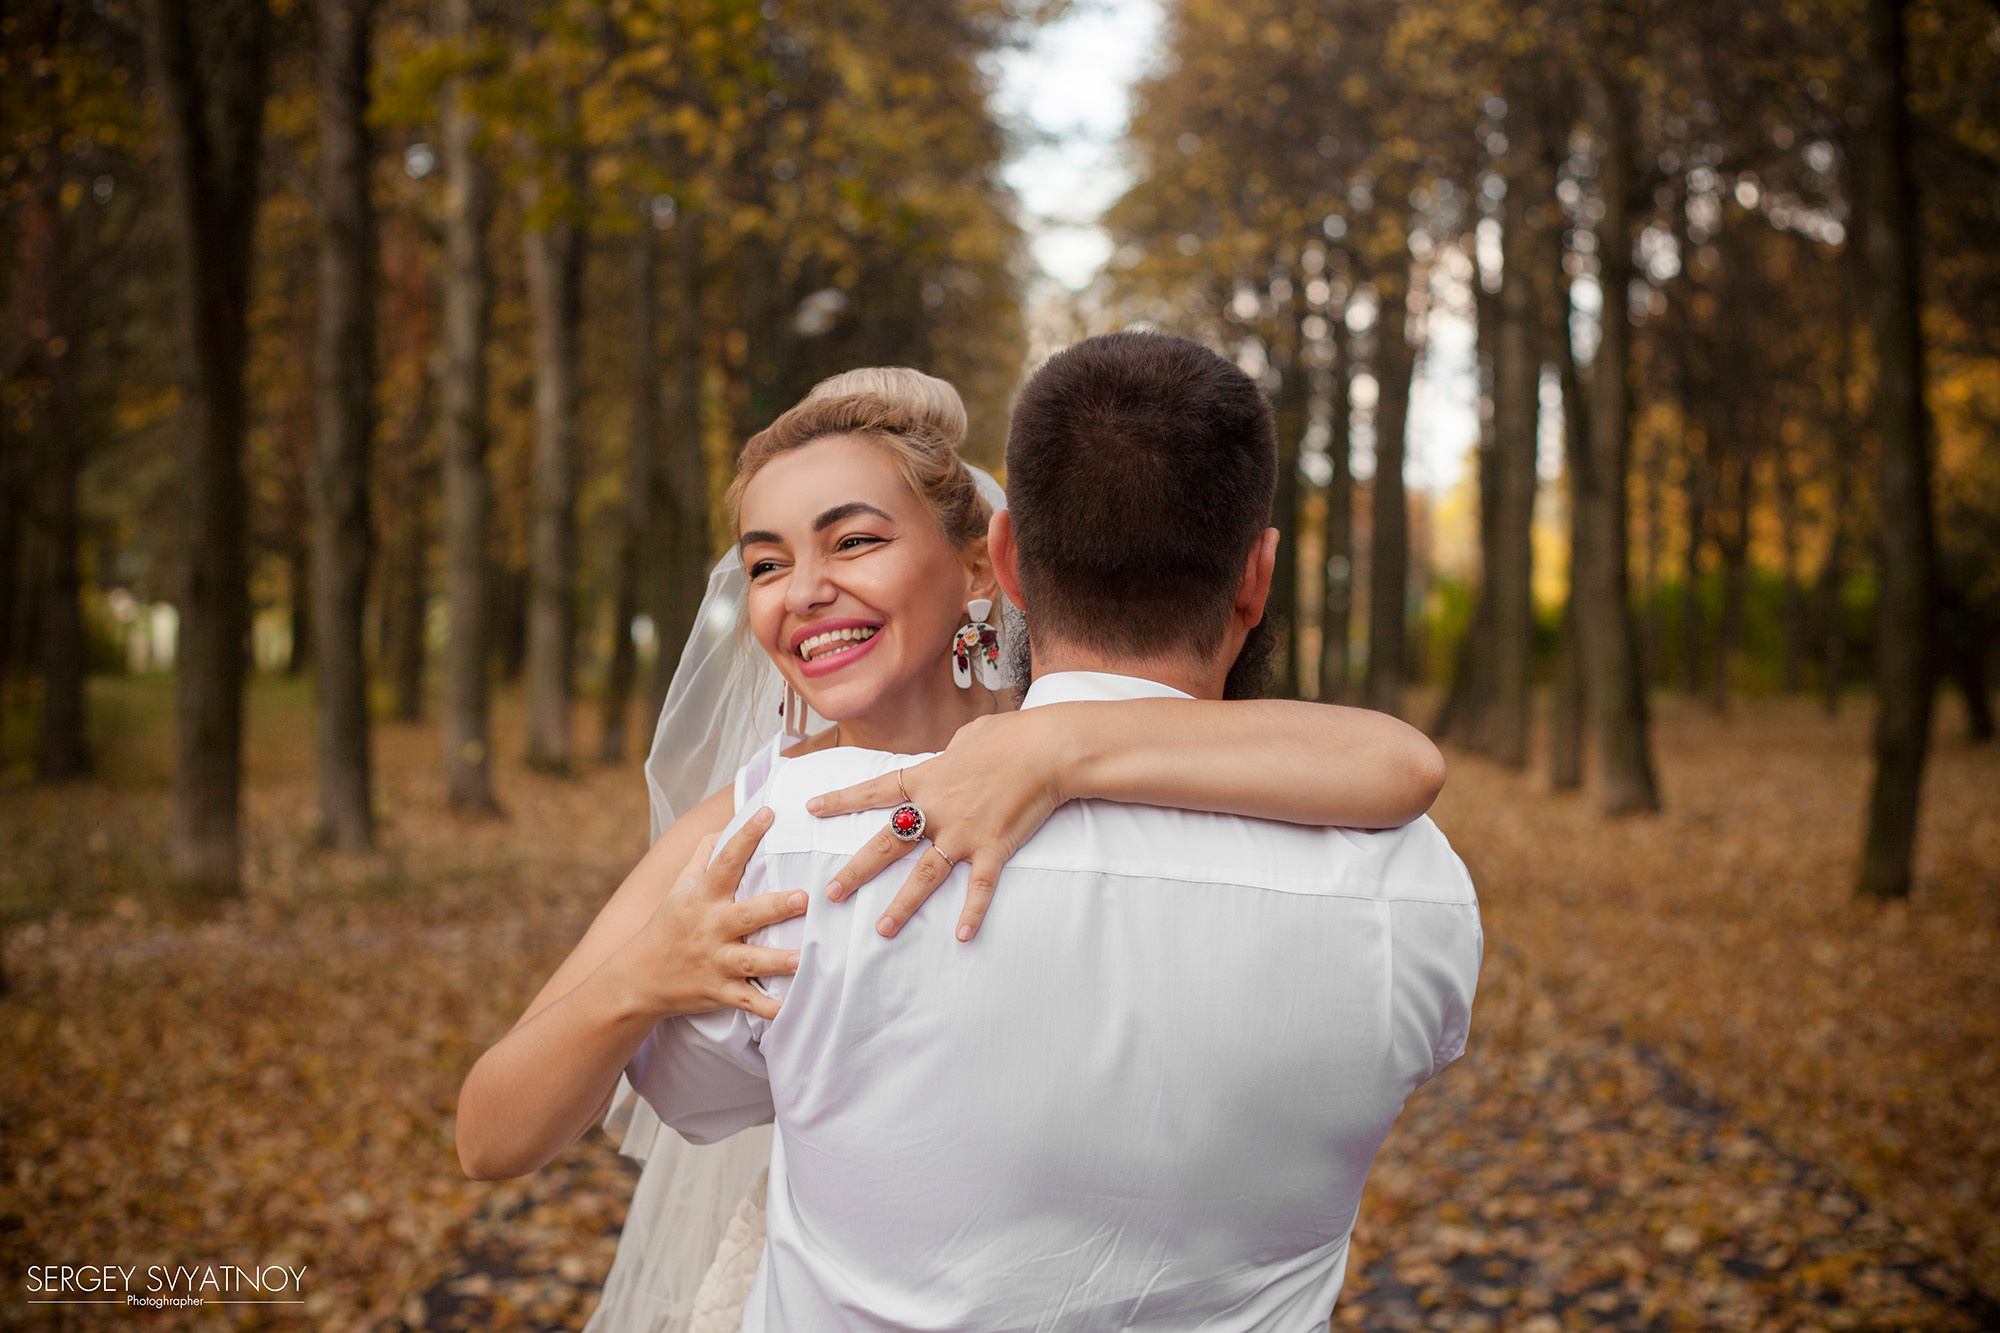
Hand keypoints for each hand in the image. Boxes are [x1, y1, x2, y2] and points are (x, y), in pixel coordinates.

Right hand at [626, 808, 805, 1021]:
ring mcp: (715, 962)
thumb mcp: (678, 888)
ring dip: (777, 961)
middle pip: (746, 915)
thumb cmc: (666, 927)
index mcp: (702, 897)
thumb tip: (723, 827)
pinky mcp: (719, 992)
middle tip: (803, 898)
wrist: (636, 979)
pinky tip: (787, 1009)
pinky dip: (766, 1008)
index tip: (769, 813)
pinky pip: (746, 1002)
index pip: (725, 860)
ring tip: (801, 958)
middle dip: (774, 907)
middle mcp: (710, 928)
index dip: (746, 835)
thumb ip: (702, 856)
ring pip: (751, 961)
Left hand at [806, 710, 1066, 942]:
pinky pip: (978, 888)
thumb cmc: (1011, 735)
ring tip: (881, 929)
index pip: (873, 791)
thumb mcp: (969, 736)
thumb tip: (951, 752)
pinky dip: (972, 913)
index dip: (841, 801)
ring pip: (923, 876)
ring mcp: (962, 833)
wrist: (1046, 750)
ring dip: (901, 905)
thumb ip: (951, 751)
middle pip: (885, 844)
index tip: (813, 809)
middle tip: (832, 894)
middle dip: (856, 871)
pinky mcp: (992, 849)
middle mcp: (935, 810)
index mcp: (925, 778)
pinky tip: (963, 936)